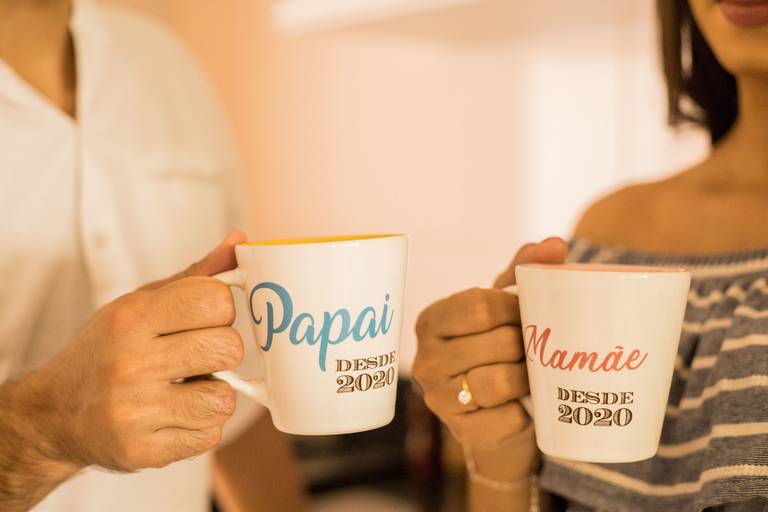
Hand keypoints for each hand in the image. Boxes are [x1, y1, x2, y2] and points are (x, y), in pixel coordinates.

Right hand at [38, 231, 247, 471]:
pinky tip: (174, 416)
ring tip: (186, 388)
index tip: (206, 317)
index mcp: (131, 319)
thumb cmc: (110, 349)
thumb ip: (196, 276)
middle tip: (198, 355)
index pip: (215, 300)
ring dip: (214, 394)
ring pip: (224, 399)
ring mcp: (134, 412)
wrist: (56, 414)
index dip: (222, 309)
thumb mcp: (142, 303)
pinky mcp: (141, 452)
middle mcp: (129, 364)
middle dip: (221, 351)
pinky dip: (200, 426)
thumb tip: (240, 241)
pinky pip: (209, 436)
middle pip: (228, 348)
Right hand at [413, 238, 566, 462]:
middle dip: (526, 346)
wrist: (495, 420)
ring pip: (501, 380)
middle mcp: (425, 358)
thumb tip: (554, 243)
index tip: (525, 317)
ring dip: (528, 379)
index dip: (514, 311)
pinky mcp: (461, 431)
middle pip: (498, 341)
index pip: (480, 306)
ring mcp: (439, 397)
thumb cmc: (498, 351)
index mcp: (432, 320)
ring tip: (530, 377)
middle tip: (534, 350)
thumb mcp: (504, 310)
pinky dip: (524, 413)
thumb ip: (524, 272)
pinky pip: (508, 418)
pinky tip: (519, 408)